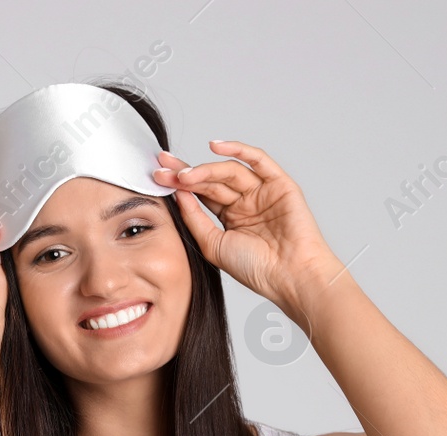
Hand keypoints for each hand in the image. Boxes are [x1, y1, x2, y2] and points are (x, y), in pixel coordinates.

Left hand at [155, 141, 344, 318]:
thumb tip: (178, 193)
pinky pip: (258, 160)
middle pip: (212, 180)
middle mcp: (245, 202)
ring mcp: (263, 192)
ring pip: (229, 171)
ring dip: (205, 169)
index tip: (157, 176)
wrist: (289, 276)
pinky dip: (239, 150)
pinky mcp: (280, 184)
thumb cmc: (255, 268)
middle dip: (186, 172)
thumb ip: (195, 218)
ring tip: (184, 175)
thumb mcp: (213, 245)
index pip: (201, 194)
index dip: (179, 184)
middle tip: (163, 167)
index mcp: (230, 218)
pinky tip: (215, 147)